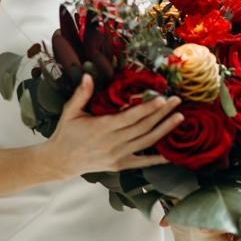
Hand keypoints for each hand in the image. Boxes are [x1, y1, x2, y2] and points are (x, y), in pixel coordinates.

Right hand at [47, 74, 183, 177]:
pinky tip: (172, 152)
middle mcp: (113, 142)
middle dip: (162, 114)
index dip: (148, 108)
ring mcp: (118, 155)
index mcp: (102, 127)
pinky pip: (143, 162)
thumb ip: (81, 94)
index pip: (130, 117)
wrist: (61, 161)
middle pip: (143, 127)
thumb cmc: (66, 134)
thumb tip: (87, 75)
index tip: (162, 99)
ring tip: (179, 118)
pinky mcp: (120, 164)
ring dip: (165, 130)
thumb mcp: (69, 111)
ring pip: (147, 142)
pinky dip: (158, 159)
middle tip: (177, 102)